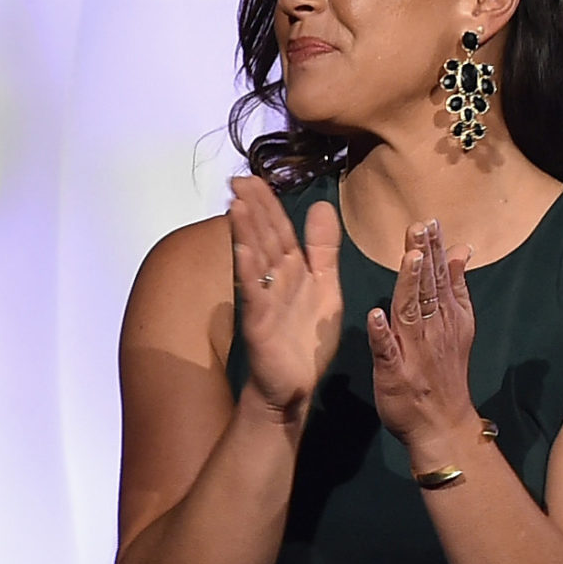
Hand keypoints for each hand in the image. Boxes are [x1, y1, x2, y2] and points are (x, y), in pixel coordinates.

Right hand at [227, 178, 344, 419]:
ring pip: (255, 260)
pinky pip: (254, 293)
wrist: (296, 386)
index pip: (278, 228)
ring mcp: (264, 300)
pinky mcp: (260, 323)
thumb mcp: (326, 286)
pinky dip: (247, 272)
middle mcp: (275, 280)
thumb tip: (321, 204)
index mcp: (292, 270)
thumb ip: (323, 249)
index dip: (267, 203)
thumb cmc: (306, 340)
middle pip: (264, 238)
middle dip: (252, 208)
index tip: (252, 177)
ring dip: (246, 232)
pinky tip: (242, 251)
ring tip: (237, 204)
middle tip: (237, 180)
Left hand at [368, 216, 480, 462]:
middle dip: (423, 256)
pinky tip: (375, 315)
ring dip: (409, 285)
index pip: (439, 276)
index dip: (434, 249)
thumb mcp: (458, 325)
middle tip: (419, 226)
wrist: (444, 424)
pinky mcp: (395, 373)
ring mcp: (413, 351)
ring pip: (411, 312)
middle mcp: (432, 329)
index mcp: (445, 316)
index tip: (429, 221)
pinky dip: (382, 334)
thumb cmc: (444, 371)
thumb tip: (460, 249)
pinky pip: (387, 351)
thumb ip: (456, 287)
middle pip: (427, 288)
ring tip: (407, 258)